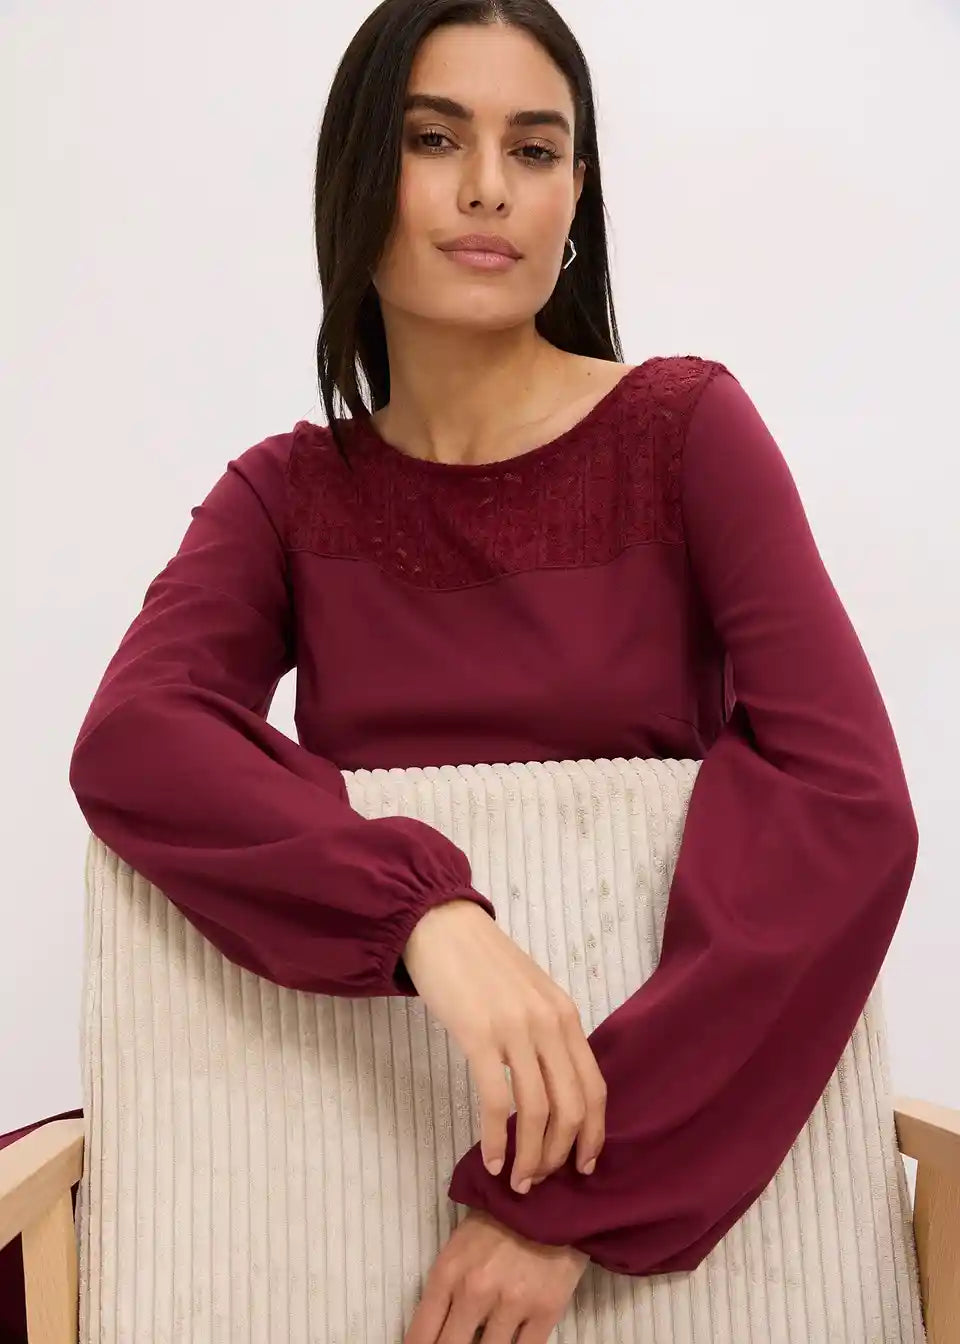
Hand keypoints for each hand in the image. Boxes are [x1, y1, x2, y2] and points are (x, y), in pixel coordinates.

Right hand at [403, 899, 605, 1193]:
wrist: (442, 928)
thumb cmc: (484, 963)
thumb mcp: (531, 993)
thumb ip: (549, 1033)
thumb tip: (556, 1087)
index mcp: (566, 1015)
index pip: (594, 1088)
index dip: (593, 1135)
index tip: (582, 1166)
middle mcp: (549, 1024)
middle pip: (571, 1107)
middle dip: (559, 1155)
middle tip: (541, 1180)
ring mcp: (515, 1029)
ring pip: (535, 1111)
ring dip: (529, 1157)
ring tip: (517, 1181)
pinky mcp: (478, 1035)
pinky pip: (496, 1101)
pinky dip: (496, 1139)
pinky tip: (491, 1160)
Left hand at [403, 1208, 589, 1342]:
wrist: (549, 1198)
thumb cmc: (498, 1221)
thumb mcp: (458, 1248)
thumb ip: (446, 1291)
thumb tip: (438, 1334)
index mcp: (448, 1274)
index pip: (421, 1335)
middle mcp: (475, 1293)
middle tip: (460, 1341)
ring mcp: (511, 1305)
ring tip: (486, 1338)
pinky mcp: (545, 1312)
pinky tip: (511, 1341)